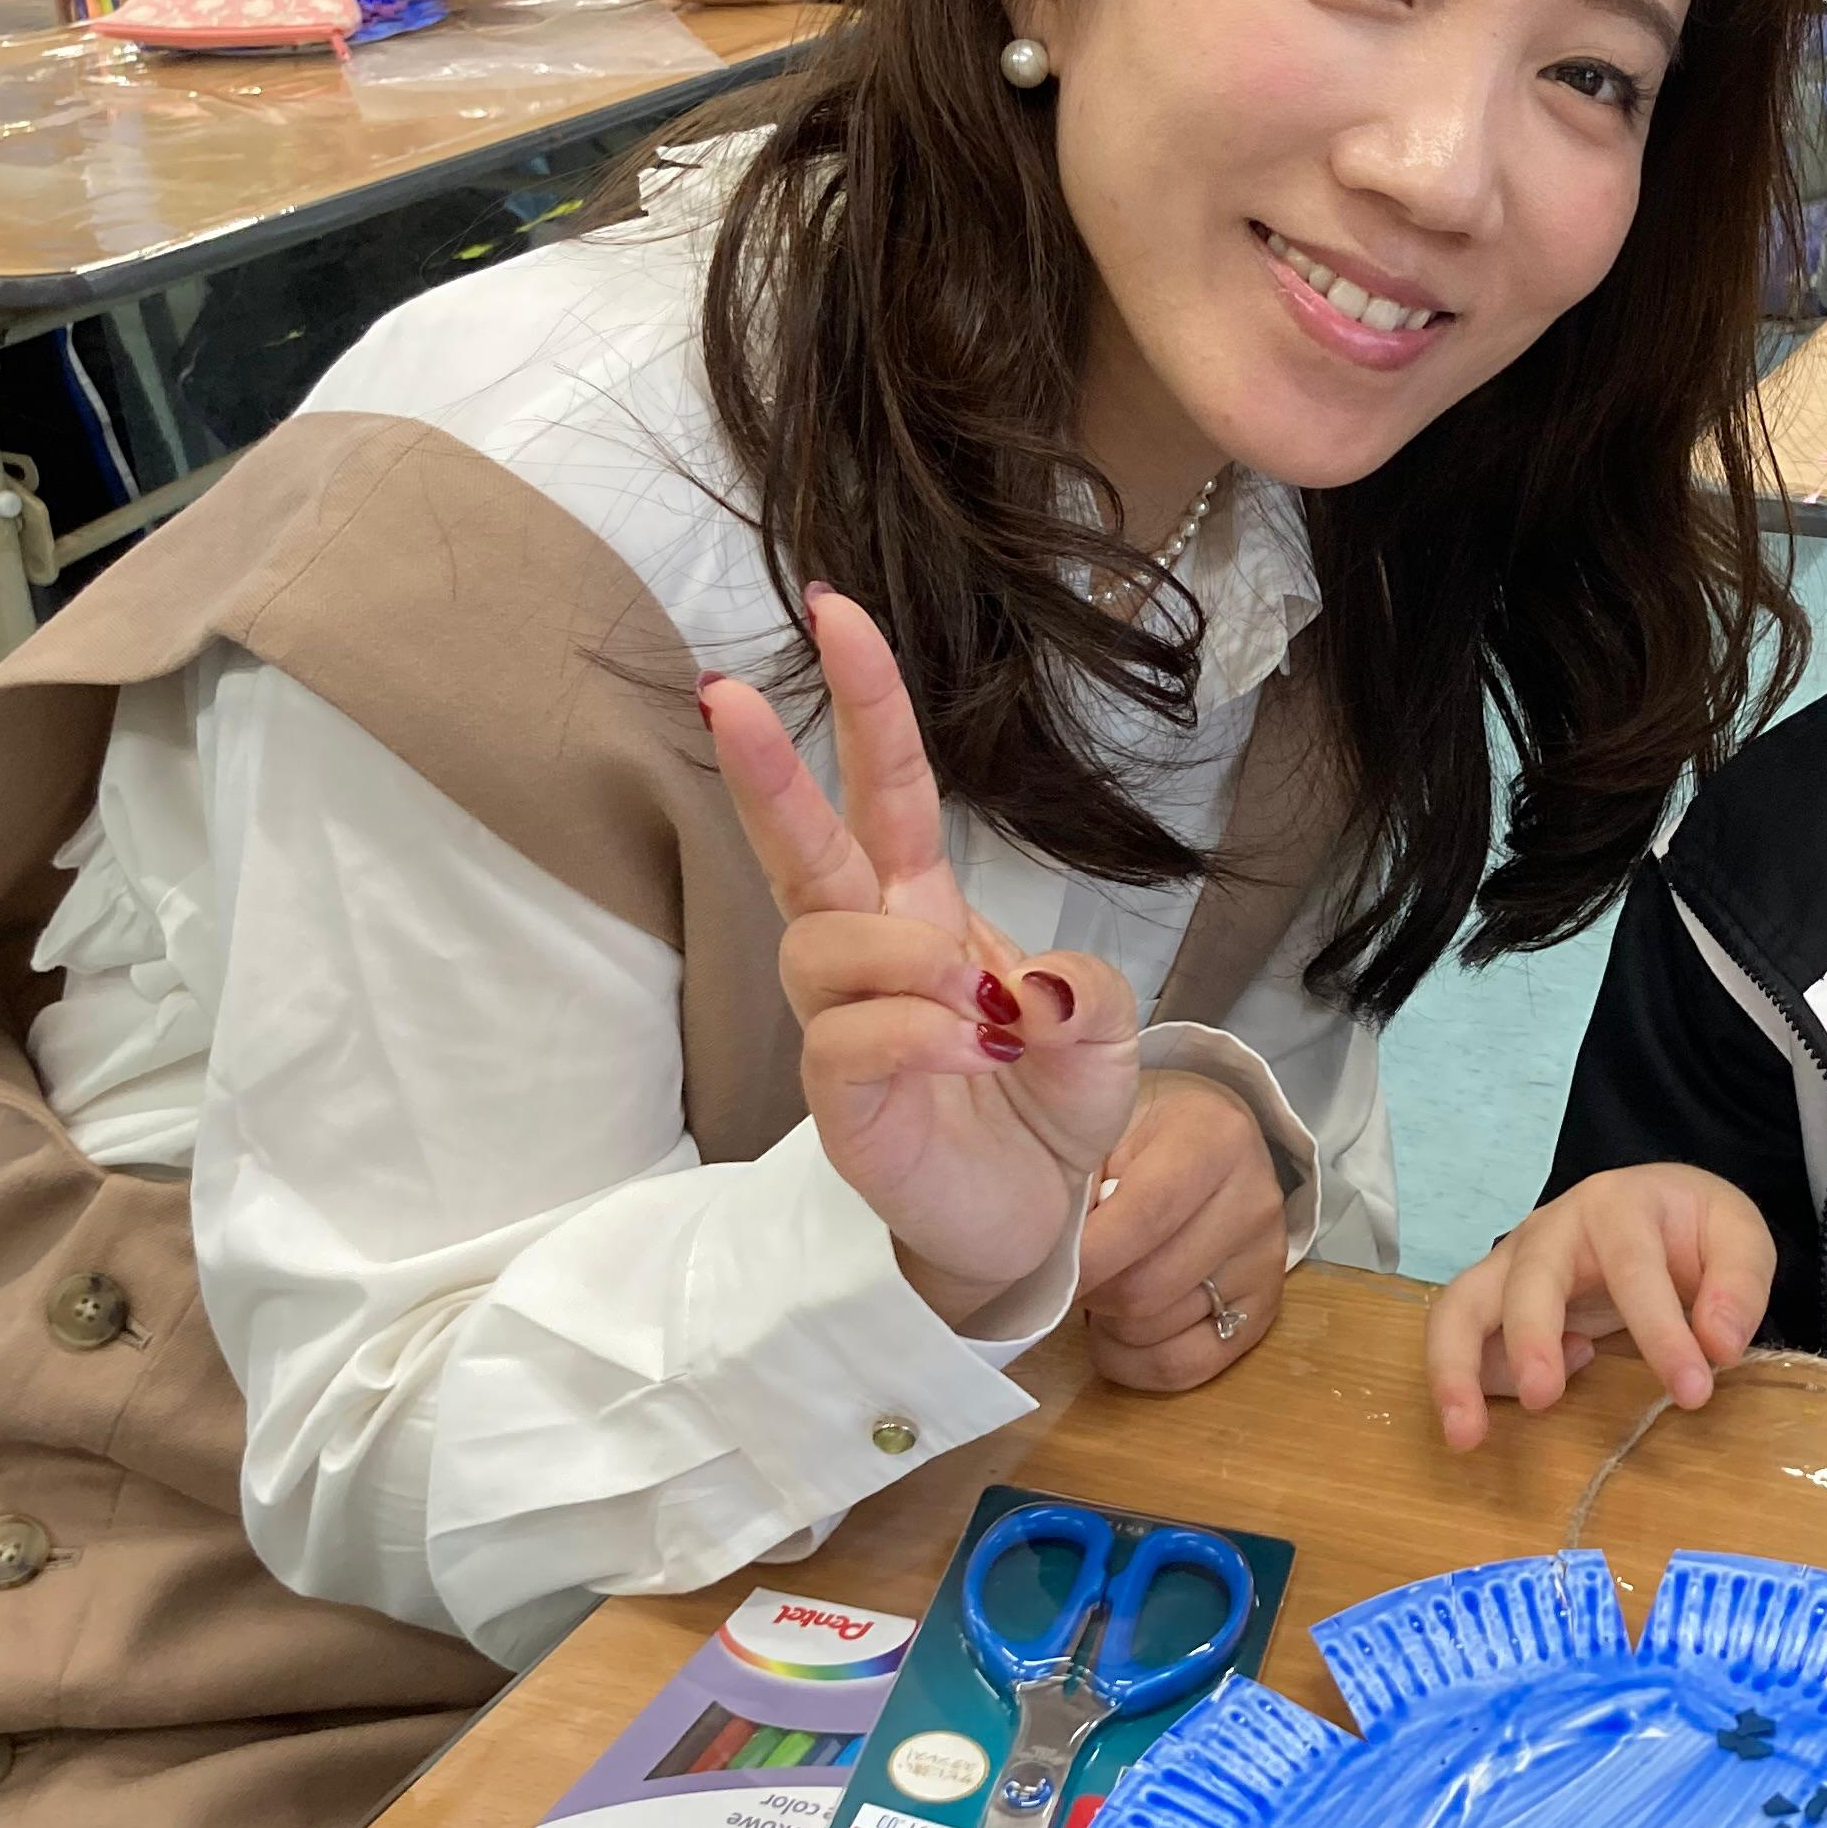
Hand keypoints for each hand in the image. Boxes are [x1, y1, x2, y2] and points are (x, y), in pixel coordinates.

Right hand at [702, 588, 1142, 1321]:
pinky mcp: (839, 1100)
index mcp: (924, 907)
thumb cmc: (1047, 1104)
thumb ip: (1083, 987)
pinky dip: (913, 1034)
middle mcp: (868, 953)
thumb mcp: (1100, 1029)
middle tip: (726, 693)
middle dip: (765, 766)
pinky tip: (968, 1053)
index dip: (866, 703)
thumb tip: (1027, 986)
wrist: (1033, 1216)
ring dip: (900, 957)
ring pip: (822, 945)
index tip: (835, 611)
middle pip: (800, 846)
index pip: (885, 790)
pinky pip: (848, 1040)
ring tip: (973, 1011)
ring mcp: (843, 1025)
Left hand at [1076, 1070, 1289, 1390]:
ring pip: (1160, 1329)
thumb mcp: (1107, 1128)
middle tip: (1070, 1276)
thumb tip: (1048, 1250)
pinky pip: (1188, 1364)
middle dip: (1091, 1293)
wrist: (1208, 1142)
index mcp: (1215, 1139)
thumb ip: (1078, 1177)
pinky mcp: (1266, 1308)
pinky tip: (1118, 1333)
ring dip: (1109, 1324)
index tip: (1040, 1268)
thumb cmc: (1142, 1136)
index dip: (1088, 1256)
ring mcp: (1265, 1259)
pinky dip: (1137, 1364)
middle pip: (1149, 1286)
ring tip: (1099, 1288)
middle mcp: (1254, 1200)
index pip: (1146, 1215)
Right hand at [1424, 1165, 1774, 1452]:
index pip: (1633, 1269)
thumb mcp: (1738, 1237)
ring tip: (1464, 1434)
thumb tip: (1719, 1345)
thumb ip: (1740, 1285)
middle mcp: (1551, 1229)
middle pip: (1527, 1276)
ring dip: (1454, 1368)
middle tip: (1543, 1399)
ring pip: (1459, 1304)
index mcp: (1617, 1205)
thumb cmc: (1689, 1228)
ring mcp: (1512, 1264)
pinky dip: (1468, 1376)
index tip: (1693, 1391)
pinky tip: (1504, 1413)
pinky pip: (1460, 1337)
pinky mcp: (1493, 1301)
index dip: (1662, 1334)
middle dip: (1529, 1337)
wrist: (1652, 1209)